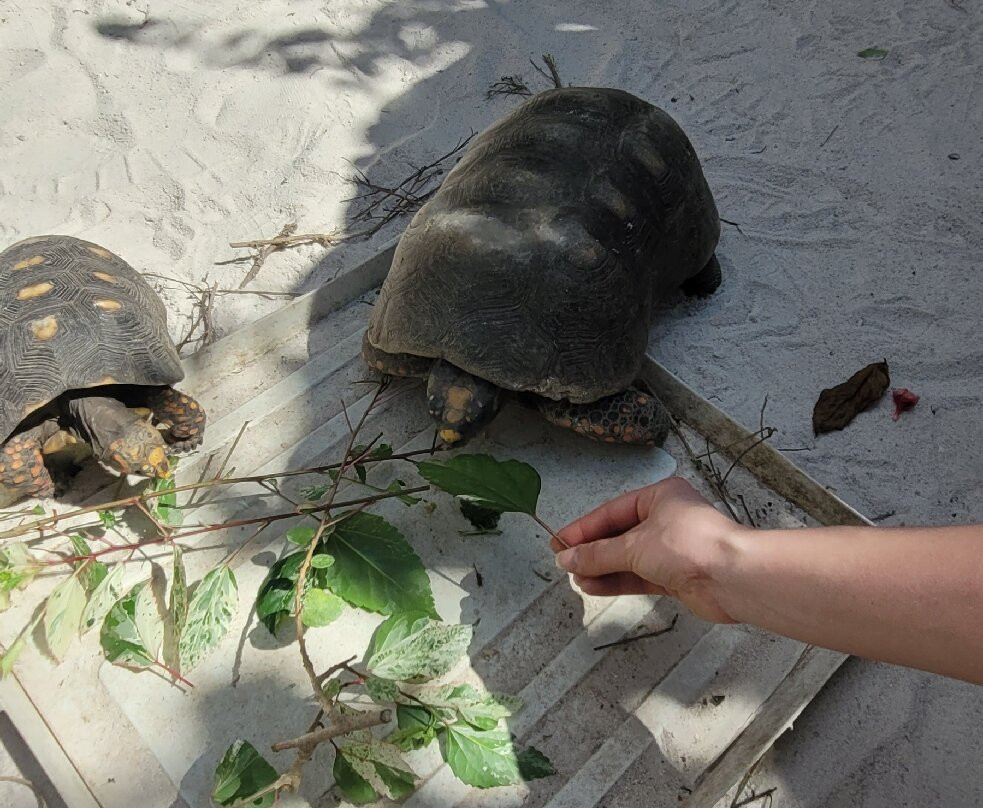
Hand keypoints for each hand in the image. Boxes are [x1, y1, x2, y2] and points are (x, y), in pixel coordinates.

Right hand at [551, 477, 742, 622]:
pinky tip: (594, 586)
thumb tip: (565, 559)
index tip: (558, 543)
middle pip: (619, 535)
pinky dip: (618, 581)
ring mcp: (672, 549)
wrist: (733, 578)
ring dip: (602, 568)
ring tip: (576, 579)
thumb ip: (597, 554)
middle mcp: (666, 519)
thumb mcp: (634, 546)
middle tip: (564, 563)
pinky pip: (639, 576)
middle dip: (592, 551)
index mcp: (659, 496)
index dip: (582, 528)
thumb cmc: (687, 545)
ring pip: (628, 558)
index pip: (611, 512)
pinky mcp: (676, 575)